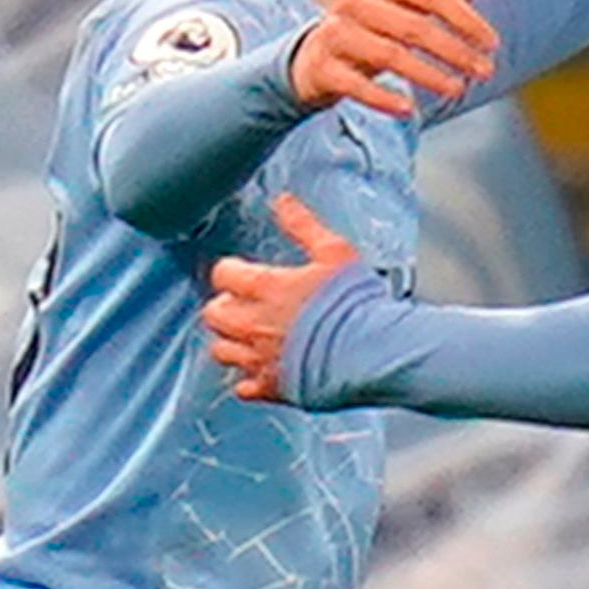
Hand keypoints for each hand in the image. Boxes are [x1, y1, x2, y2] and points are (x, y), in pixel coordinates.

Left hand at [204, 194, 358, 401]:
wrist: (375, 352)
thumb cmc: (358, 303)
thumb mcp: (335, 252)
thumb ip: (304, 226)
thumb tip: (283, 201)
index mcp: (265, 288)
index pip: (223, 274)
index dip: (233, 272)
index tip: (245, 273)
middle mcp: (253, 324)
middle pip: (213, 314)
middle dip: (225, 307)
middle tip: (245, 304)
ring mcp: (260, 358)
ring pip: (221, 350)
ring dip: (231, 341)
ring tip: (251, 336)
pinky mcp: (273, 386)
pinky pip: (244, 386)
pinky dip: (249, 378)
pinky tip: (265, 368)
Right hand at [290, 0, 498, 117]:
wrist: (316, 56)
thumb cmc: (373, 27)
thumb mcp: (405, 6)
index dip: (467, 19)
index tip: (492, 44)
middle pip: (416, 26)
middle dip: (455, 52)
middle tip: (485, 72)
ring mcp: (335, 32)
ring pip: (390, 55)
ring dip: (429, 75)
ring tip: (457, 90)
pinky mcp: (323, 66)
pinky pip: (357, 84)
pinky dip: (384, 98)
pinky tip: (409, 110)